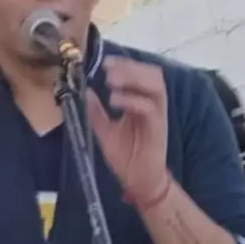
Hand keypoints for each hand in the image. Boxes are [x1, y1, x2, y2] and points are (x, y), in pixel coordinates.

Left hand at [85, 56, 171, 208]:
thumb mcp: (104, 130)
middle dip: (129, 66)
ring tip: (110, 79)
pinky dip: (132, 100)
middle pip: (151, 74)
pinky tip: (114, 100)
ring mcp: (157, 116)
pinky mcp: (158, 129)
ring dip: (133, 78)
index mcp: (141, 102)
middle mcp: (153, 105)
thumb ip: (96, 111)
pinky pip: (149, 108)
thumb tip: (86, 91)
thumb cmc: (126, 156)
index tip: (104, 61)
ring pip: (155, 86)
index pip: (139, 74)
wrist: (139, 182)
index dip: (124, 63)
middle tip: (106, 67)